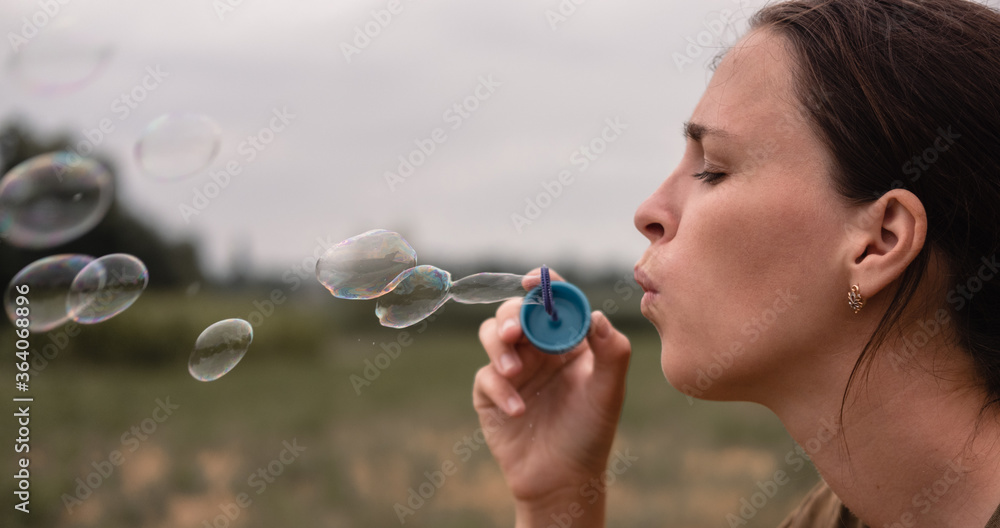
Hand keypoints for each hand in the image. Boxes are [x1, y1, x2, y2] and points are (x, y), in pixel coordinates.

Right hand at [473, 268, 631, 524]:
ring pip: (492, 334)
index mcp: (569, 340)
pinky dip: (499, 390)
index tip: (534, 281)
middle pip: (516, 311)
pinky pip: (485, 376)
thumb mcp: (609, 392)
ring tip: (514, 373)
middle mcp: (539, 348)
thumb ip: (611, 352)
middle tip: (514, 333)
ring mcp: (513, 368)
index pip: (555, 301)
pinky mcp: (490, 391)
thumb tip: (597, 315)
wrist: (562, 480)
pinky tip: (518, 411)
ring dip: (499, 348)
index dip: (544, 286)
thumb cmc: (590, 433)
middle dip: (512, 317)